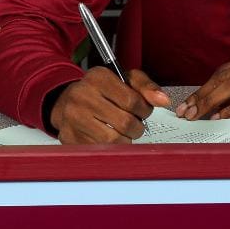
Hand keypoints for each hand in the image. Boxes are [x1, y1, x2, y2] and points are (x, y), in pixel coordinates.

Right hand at [49, 67, 169, 144]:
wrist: (66, 102)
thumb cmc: (100, 91)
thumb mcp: (123, 79)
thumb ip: (146, 86)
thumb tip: (163, 100)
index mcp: (97, 78)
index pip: (132, 100)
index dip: (144, 109)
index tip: (143, 110)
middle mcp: (82, 96)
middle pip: (125, 123)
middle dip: (137, 127)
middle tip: (134, 123)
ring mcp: (73, 118)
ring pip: (114, 140)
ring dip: (125, 139)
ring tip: (122, 130)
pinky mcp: (69, 138)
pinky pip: (101, 151)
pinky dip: (110, 148)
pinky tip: (108, 137)